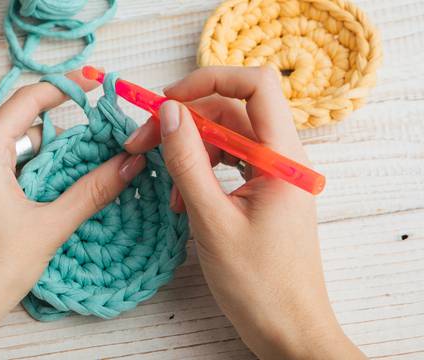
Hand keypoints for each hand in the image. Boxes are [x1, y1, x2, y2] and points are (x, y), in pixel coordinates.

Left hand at [0, 70, 145, 358]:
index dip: (64, 88)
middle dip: (65, 130)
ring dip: (53, 157)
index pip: (28, 100)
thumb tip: (129, 163)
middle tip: (104, 140)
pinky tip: (62, 190)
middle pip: (26, 124)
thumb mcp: (49, 226)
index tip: (95, 85)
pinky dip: (37, 173)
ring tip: (91, 169)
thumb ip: (91, 191)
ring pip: (20, 149)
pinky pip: (9, 168)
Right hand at [124, 66, 363, 358]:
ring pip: (225, 139)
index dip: (209, 80)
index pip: (255, 86)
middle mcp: (281, 158)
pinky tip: (182, 200)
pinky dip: (201, 174)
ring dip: (189, 152)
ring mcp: (272, 176)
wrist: (288, 331)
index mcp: (282, 157)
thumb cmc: (259, 285)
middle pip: (230, 113)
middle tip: (141, 143)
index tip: (167, 100)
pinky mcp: (262, 193)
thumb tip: (168, 112)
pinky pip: (227, 165)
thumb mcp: (212, 221)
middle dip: (184, 122)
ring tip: (167, 187)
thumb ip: (188, 162)